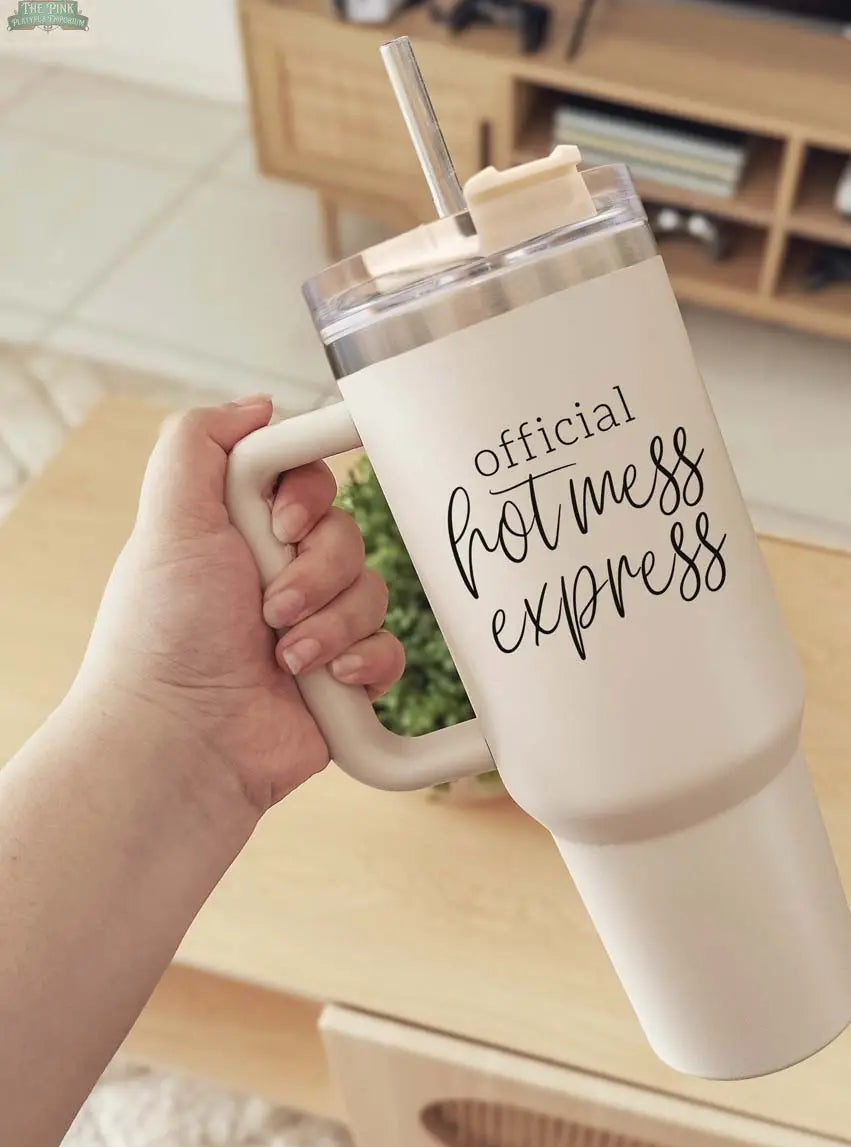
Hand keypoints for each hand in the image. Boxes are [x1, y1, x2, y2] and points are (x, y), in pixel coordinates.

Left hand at [72, 398, 404, 816]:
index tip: (282, 524)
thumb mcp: (168, 522)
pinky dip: (362, 662)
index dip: (311, 496)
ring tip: (286, 658)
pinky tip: (329, 681)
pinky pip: (391, 648)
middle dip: (317, 572)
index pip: (311, 481)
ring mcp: (317, 626)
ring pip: (375, 591)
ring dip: (331, 624)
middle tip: (271, 608)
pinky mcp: (345, 676)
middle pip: (350, 535)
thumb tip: (257, 405)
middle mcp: (283, 574)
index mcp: (245, 533)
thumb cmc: (163, 636)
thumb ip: (199, 446)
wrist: (182, 742)